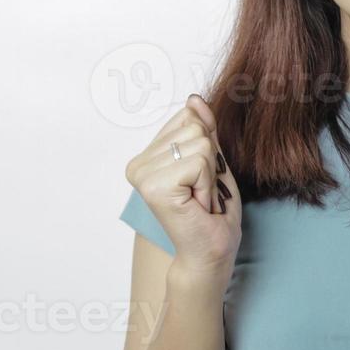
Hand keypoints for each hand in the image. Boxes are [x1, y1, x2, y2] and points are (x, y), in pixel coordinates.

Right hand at [124, 93, 240, 273]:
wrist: (211, 250)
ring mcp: (142, 175)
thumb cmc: (212, 211)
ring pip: (200, 144)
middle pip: (195, 128)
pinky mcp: (155, 186)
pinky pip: (200, 162)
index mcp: (146, 155)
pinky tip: (197, 205)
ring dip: (210, 176)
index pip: (188, 118)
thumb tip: (194, 99)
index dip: (207, 149)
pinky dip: (208, 185)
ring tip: (199, 199)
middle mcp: (137, 164)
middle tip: (201, 192)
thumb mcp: (212, 161)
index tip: (199, 179)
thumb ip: (203, 129)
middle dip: (210, 163)